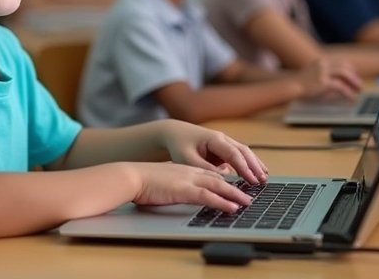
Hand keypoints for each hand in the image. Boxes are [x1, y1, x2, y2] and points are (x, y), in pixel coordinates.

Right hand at [129, 162, 252, 212]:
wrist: (130, 176)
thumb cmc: (140, 181)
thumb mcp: (161, 182)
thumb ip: (172, 185)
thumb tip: (173, 192)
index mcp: (184, 169)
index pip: (209, 174)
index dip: (224, 180)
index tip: (235, 186)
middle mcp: (189, 172)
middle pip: (219, 178)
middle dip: (236, 187)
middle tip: (249, 195)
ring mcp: (188, 180)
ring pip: (218, 186)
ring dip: (235, 195)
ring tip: (247, 203)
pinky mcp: (184, 190)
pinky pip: (208, 196)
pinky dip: (223, 202)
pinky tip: (232, 208)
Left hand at [159, 120, 267, 183]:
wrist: (175, 133)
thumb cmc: (180, 145)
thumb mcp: (187, 159)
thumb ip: (204, 168)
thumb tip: (223, 178)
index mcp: (214, 139)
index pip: (234, 153)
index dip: (244, 167)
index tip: (252, 180)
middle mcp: (222, 139)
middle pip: (244, 151)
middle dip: (254, 166)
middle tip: (263, 180)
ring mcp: (224, 143)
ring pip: (244, 152)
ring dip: (254, 164)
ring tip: (264, 178)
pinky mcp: (223, 149)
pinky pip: (239, 156)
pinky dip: (248, 164)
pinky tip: (255, 173)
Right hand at [298, 58, 360, 99]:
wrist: (290, 86)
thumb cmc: (299, 83)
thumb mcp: (312, 75)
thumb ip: (323, 75)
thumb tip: (336, 83)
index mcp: (321, 61)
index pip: (341, 62)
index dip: (350, 70)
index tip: (355, 77)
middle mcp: (323, 64)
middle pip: (344, 66)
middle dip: (354, 76)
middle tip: (359, 85)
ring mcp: (323, 72)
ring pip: (344, 74)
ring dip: (353, 82)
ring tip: (358, 90)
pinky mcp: (323, 82)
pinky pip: (341, 87)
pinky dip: (348, 93)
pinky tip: (351, 98)